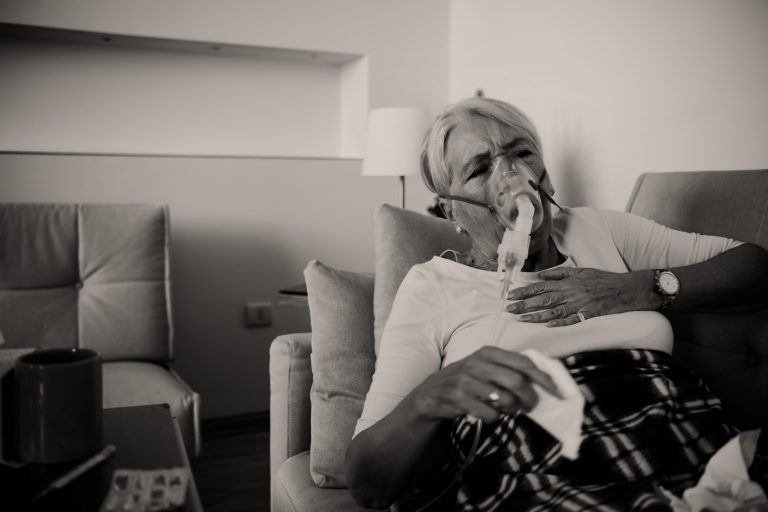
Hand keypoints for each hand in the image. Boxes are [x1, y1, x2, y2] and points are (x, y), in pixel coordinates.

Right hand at [410, 346, 561, 423]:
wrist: (431, 394)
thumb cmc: (467, 380)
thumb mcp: (484, 367)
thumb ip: (508, 368)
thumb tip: (543, 380)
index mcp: (488, 352)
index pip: (523, 363)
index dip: (543, 378)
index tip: (557, 392)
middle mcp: (476, 363)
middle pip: (516, 382)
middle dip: (529, 398)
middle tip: (531, 407)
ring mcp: (465, 381)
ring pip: (504, 399)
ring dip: (512, 410)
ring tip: (509, 411)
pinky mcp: (458, 399)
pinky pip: (489, 414)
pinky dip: (495, 418)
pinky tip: (490, 415)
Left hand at [506, 267, 657, 326]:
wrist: (625, 289)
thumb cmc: (602, 279)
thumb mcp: (580, 271)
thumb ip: (559, 273)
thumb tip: (540, 276)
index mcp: (567, 282)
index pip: (541, 286)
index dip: (525, 291)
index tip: (511, 294)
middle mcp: (571, 292)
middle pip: (543, 299)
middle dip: (524, 304)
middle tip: (509, 308)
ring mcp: (579, 304)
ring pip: (554, 311)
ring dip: (536, 315)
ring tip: (521, 319)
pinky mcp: (588, 314)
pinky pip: (572, 320)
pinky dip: (560, 322)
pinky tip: (547, 325)